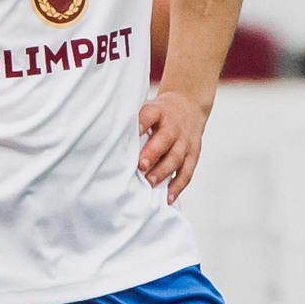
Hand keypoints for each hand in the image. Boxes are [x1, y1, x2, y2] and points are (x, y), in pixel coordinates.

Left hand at [138, 89, 207, 203]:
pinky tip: (167, 197)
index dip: (142, 123)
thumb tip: (111, 139)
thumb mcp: (149, 108)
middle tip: (141, 166)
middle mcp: (174, 127)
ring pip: (176, 158)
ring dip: (163, 172)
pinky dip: (177, 186)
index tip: (132, 132)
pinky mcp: (193, 155)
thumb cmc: (162, 113)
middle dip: (153, 154)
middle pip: (165, 139)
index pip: (150, 115)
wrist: (189, 106)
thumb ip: (134, 122)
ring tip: (150, 183)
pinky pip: (186, 172)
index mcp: (159, 112)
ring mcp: (185, 142)